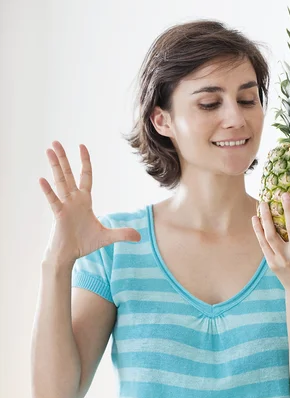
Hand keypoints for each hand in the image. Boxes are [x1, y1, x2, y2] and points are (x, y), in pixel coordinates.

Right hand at [39, 141, 140, 265]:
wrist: (69, 255)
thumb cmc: (84, 244)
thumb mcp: (107, 237)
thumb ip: (122, 234)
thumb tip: (139, 236)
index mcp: (84, 201)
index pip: (85, 176)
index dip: (85, 162)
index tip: (81, 146)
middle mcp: (73, 199)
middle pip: (68, 174)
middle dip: (63, 158)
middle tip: (56, 142)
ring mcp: (65, 206)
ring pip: (60, 182)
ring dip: (55, 166)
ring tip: (49, 151)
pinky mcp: (59, 215)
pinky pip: (53, 200)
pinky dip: (48, 191)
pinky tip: (42, 180)